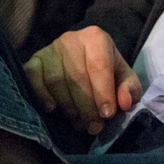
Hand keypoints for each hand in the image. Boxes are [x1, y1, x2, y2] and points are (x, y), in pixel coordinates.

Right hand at [23, 26, 142, 134]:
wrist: (82, 62)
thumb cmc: (105, 73)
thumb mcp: (124, 78)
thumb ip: (130, 89)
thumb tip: (124, 102)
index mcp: (96, 37)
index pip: (99, 66)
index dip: (103, 93)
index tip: (107, 115)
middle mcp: (70, 39)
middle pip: (77, 76)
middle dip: (87, 107)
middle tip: (94, 126)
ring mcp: (49, 49)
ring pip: (56, 81)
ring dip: (68, 107)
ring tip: (79, 122)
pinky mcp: (33, 61)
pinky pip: (33, 78)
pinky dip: (42, 96)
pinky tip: (53, 109)